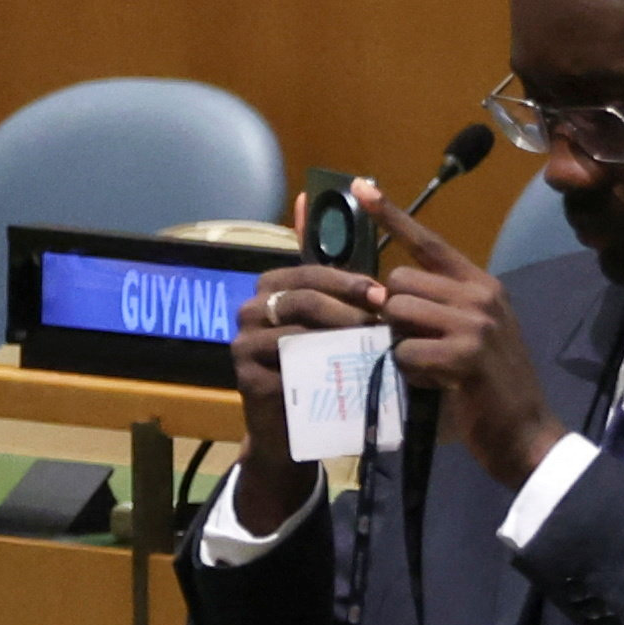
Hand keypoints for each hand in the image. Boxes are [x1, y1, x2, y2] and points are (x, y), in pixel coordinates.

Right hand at [224, 210, 390, 532]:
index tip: (382, 294)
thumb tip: (309, 195)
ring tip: (370, 346)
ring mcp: (242, 344)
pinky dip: (322, 368)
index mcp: (268, 288)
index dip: (347, 280)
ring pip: (296, 331)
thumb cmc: (315, 364)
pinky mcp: (246, 378)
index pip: (308, 272)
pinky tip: (349, 373)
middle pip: (301, 298)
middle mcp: (248, 310)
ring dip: (338, 336)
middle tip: (380, 320)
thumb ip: (323, 267)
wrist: (291, 429)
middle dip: (345, 307)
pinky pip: (288, 366)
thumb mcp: (327, 317)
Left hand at [360, 192, 562, 490]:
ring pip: (399, 311)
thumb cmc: (488, 391)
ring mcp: (476, 322)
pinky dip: (410, 373)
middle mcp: (481, 294)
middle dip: (393, 314)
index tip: (360, 187)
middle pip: (400, 281)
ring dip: (399, 345)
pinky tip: (436, 385)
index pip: (429, 242)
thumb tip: (382, 298)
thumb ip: (433, 312)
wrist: (525, 434)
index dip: (392, 215)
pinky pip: (406, 350)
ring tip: (428, 368)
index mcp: (482, 286)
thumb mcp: (467, 338)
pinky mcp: (467, 352)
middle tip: (415, 347)